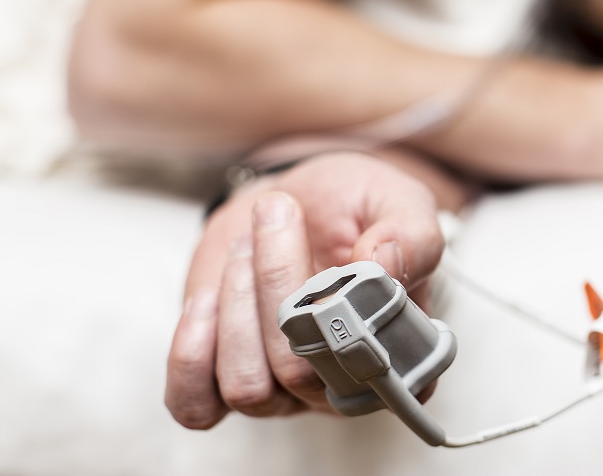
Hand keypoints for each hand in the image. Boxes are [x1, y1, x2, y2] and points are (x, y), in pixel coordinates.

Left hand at [165, 152, 445, 428]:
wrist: (292, 199)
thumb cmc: (356, 205)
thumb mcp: (399, 201)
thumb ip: (411, 232)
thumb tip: (385, 264)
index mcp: (402, 354)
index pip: (390, 384)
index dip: (359, 336)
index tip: (342, 265)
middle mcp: (344, 387)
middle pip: (302, 374)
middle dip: (278, 282)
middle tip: (279, 211)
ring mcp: (284, 393)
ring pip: (247, 387)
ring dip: (238, 304)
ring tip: (247, 243)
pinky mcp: (224, 384)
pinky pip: (196, 405)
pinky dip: (191, 352)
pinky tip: (207, 297)